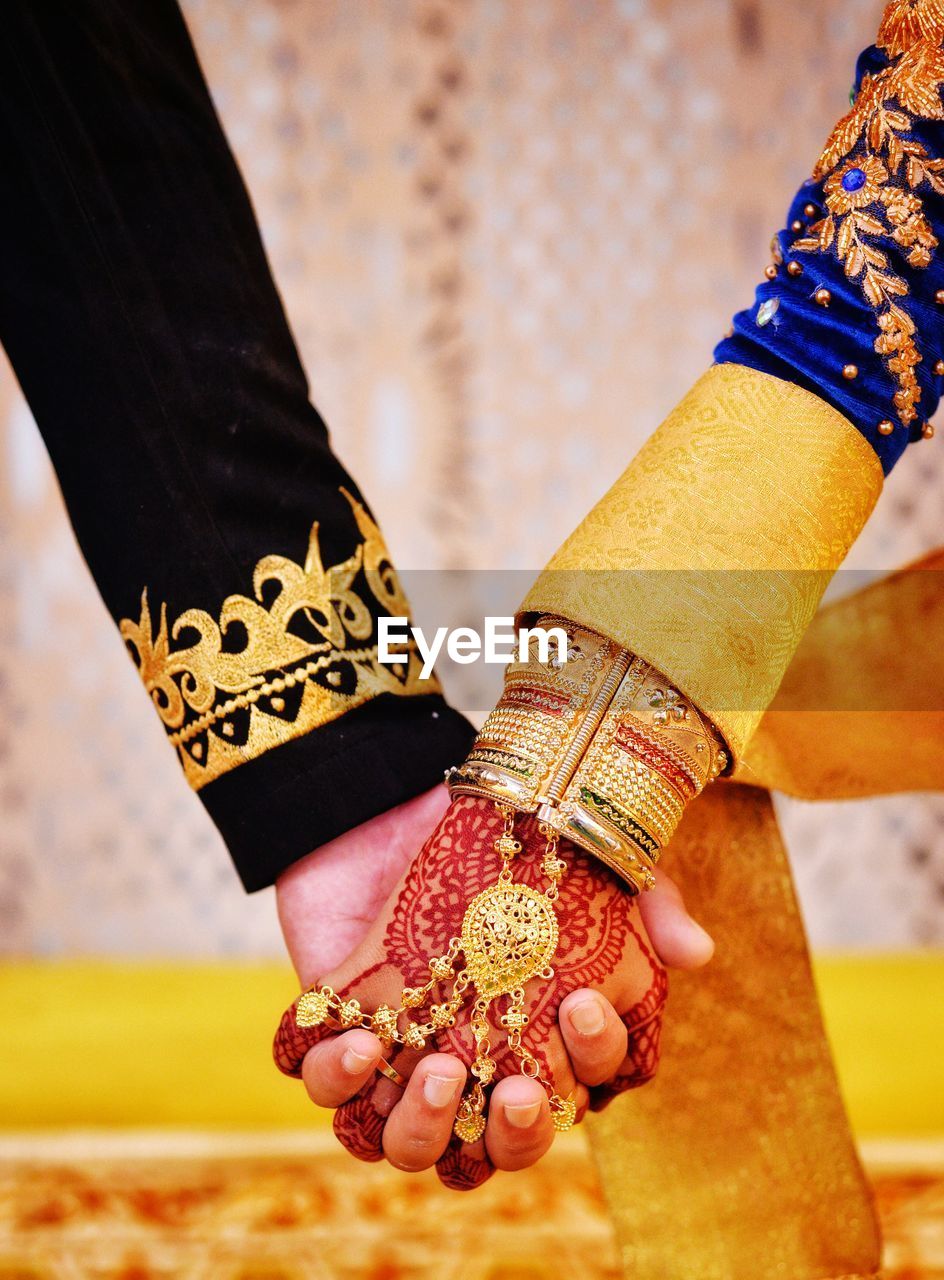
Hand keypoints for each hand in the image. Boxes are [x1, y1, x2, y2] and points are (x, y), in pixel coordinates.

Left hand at [275, 794, 713, 1189]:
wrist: (394, 794)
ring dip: (424, 1127)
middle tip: (515, 1088)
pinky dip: (340, 1082)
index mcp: (531, 1038)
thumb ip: (644, 901)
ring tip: (437, 1071)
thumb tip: (698, 952)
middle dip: (513, 1134)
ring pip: (407, 1146)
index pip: (567, 1096)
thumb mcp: (581, 861)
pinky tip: (362, 1044)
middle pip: (493, 1149)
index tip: (584, 1006)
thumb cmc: (497, 840)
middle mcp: (468, 1060)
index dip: (580, 1077)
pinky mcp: (336, 1027)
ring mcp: (400, 1050)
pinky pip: (329, 1091)